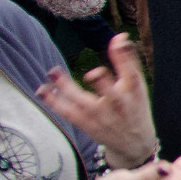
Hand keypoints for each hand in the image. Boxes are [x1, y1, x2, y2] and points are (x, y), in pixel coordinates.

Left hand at [37, 33, 156, 166]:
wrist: (134, 143)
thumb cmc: (134, 107)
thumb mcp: (137, 86)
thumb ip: (127, 62)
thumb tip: (120, 36)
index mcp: (134, 93)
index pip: (132, 74)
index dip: (125, 58)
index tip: (118, 40)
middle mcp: (120, 106)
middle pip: (112, 95)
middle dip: (103, 84)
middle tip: (93, 73)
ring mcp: (103, 117)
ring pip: (84, 104)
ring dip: (68, 89)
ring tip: (54, 72)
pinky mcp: (88, 125)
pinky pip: (69, 113)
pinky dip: (55, 102)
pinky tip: (43, 90)